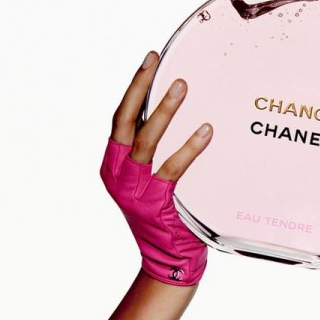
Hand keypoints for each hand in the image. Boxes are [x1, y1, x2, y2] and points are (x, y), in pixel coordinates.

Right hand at [100, 50, 212, 285]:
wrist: (167, 259)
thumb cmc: (165, 214)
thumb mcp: (149, 179)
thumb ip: (154, 152)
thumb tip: (177, 111)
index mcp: (113, 164)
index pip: (121, 118)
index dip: (134, 87)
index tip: (150, 60)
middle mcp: (117, 174)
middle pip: (124, 122)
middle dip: (139, 88)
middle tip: (156, 62)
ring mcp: (134, 189)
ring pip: (146, 141)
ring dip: (164, 112)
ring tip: (182, 86)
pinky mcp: (155, 203)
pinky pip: (172, 169)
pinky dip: (189, 148)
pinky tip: (207, 130)